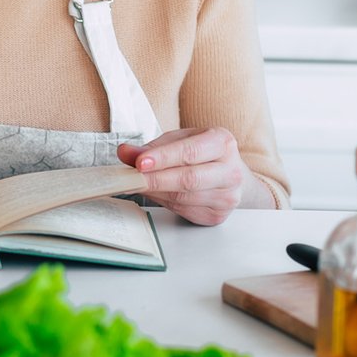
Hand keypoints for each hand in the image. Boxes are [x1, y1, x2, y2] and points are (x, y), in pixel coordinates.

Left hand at [118, 127, 260, 225]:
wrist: (227, 174)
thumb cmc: (202, 154)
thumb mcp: (178, 141)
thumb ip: (152, 147)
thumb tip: (126, 152)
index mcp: (223, 143)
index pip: (190, 152)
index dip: (163, 158)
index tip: (140, 162)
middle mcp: (231, 171)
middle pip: (188, 179)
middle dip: (155, 179)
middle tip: (131, 178)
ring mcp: (227, 197)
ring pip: (183, 198)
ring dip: (155, 192)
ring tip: (137, 183)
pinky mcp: (217, 216)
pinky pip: (182, 211)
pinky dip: (163, 202)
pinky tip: (155, 193)